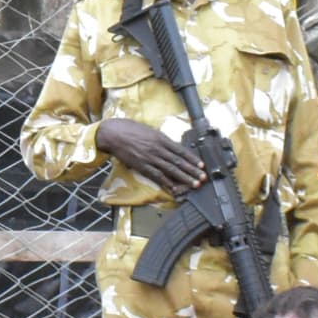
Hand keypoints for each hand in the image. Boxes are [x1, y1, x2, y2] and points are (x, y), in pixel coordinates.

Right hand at [93, 117, 210, 194]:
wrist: (114, 133)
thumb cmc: (130, 129)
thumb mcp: (149, 130)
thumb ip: (161, 139)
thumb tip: (172, 147)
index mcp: (161, 138)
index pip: (181, 150)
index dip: (192, 158)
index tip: (202, 165)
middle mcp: (158, 148)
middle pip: (178, 161)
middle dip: (192, 171)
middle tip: (203, 178)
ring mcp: (150, 158)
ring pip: (170, 170)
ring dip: (183, 178)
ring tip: (194, 184)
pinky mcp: (142, 166)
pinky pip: (156, 176)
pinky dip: (166, 182)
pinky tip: (174, 188)